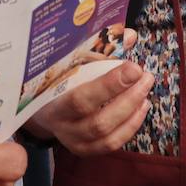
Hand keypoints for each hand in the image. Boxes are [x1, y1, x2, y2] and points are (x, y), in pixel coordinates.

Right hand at [25, 32, 149, 154]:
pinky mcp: (83, 150)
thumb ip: (99, 49)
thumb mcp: (70, 62)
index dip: (110, 86)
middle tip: (145, 76)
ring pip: (107, 136)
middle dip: (127, 99)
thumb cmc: (59, 78)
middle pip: (97, 121)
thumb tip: (128, 36)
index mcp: (50, 100)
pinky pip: (111, 144)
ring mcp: (72, 141)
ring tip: (145, 90)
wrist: (39, 106)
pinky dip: (130, 126)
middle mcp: (61, 125)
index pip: (81, 98)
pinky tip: (141, 106)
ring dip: (132, 112)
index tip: (133, 67)